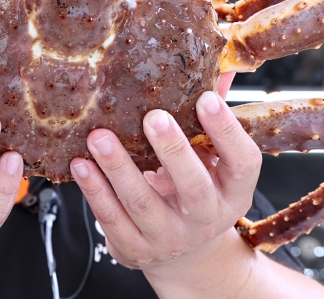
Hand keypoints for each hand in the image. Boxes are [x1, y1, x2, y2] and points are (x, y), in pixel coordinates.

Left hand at [69, 72, 261, 283]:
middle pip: (193, 187)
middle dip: (172, 151)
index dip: (227, 132)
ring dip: (119, 168)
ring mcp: (170, 238)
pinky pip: (112, 218)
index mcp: (234, 191)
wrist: (183, 256)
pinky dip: (95, 190)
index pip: (243, 162)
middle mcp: (206, 218)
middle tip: (153, 117)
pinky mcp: (134, 248)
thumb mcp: (213, 161)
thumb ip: (213, 118)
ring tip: (98, 137)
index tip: (205, 99)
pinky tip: (80, 164)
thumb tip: (222, 67)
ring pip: (143, 203)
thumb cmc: (196, 189)